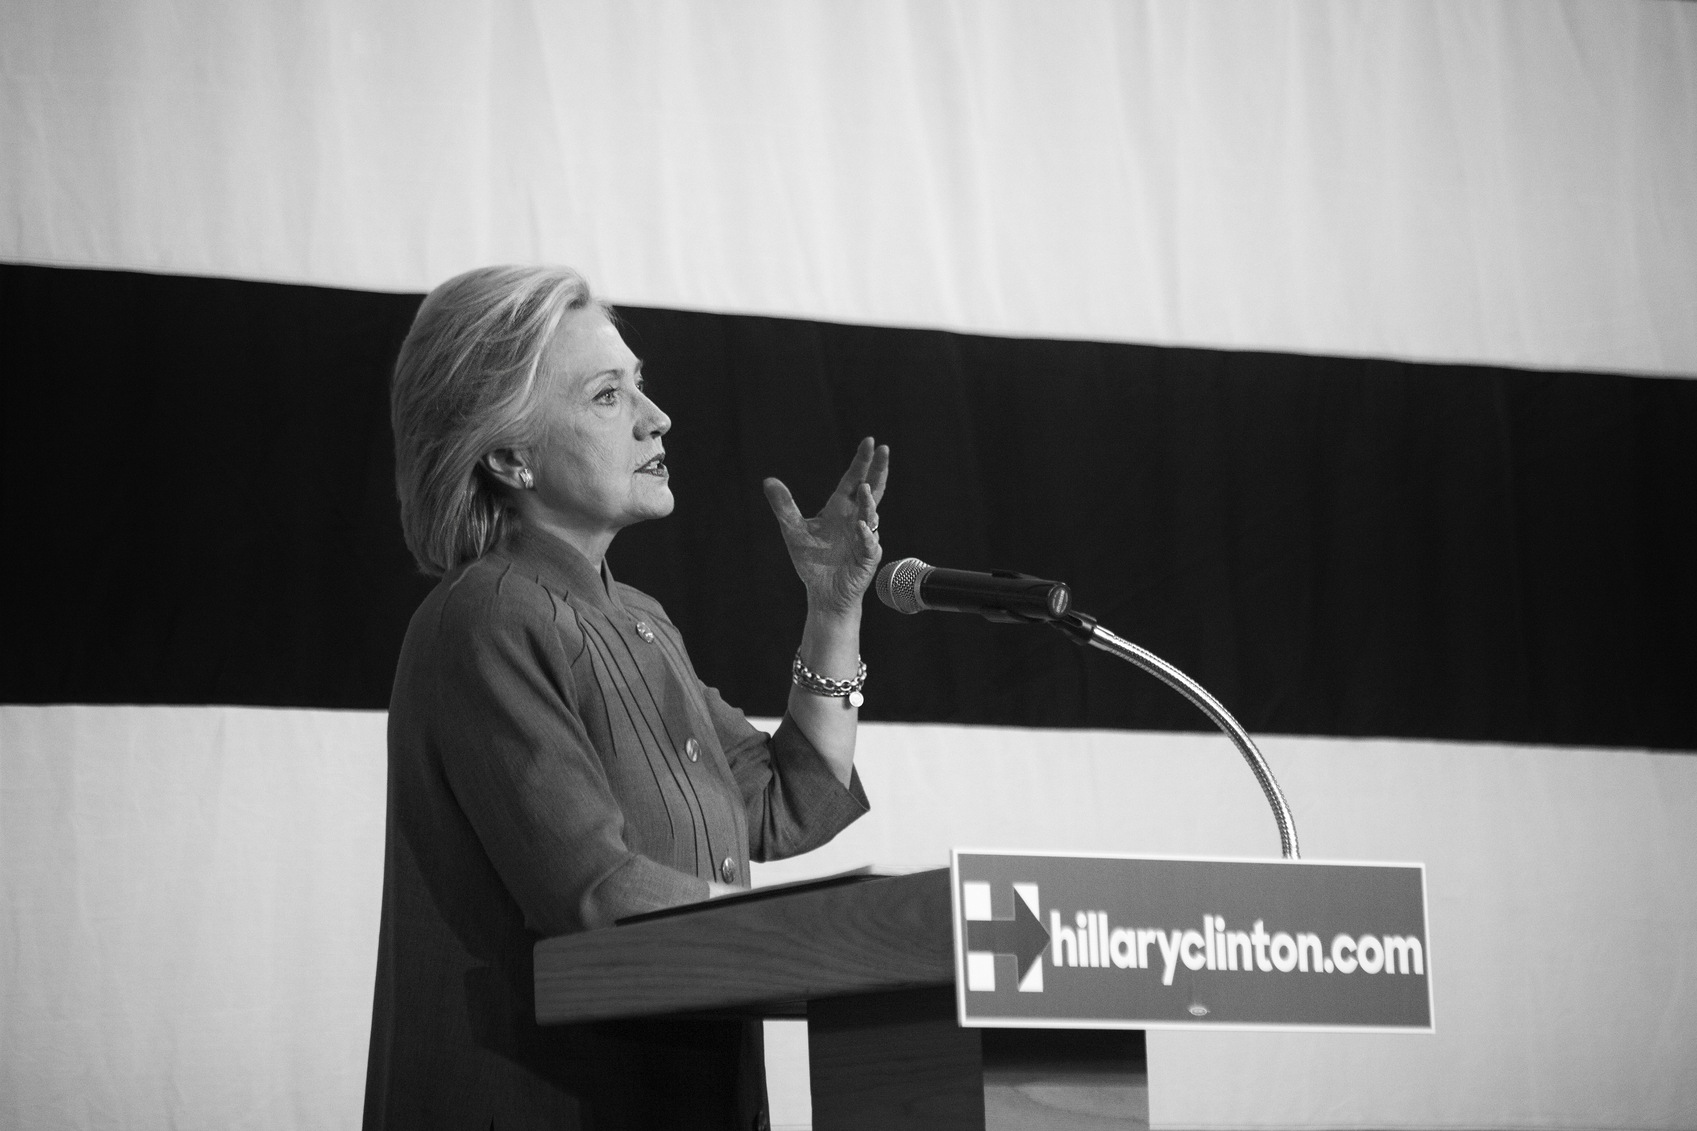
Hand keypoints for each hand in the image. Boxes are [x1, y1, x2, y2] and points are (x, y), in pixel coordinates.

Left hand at [763, 437, 889, 617]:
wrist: (822, 593)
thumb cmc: (812, 561)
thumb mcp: (793, 530)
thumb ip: (784, 505)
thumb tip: (768, 480)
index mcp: (839, 509)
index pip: (853, 480)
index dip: (861, 461)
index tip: (870, 441)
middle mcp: (855, 518)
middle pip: (871, 490)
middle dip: (878, 470)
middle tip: (884, 450)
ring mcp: (865, 537)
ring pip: (871, 514)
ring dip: (867, 501)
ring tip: (864, 487)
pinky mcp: (867, 557)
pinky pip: (869, 543)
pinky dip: (866, 535)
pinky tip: (862, 526)